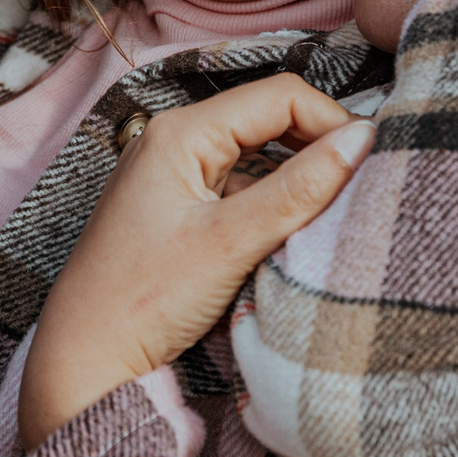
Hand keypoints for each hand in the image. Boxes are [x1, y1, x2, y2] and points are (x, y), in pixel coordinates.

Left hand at [18, 78, 375, 450]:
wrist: (85, 360)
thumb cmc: (141, 301)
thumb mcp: (231, 242)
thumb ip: (299, 190)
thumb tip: (362, 141)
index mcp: (181, 132)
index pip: (279, 96)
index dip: (331, 121)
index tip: (372, 161)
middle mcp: (175, 140)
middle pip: (269, 118)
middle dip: (318, 146)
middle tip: (362, 185)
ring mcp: (175, 174)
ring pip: (259, 154)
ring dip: (299, 176)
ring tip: (336, 209)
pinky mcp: (179, 208)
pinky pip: (240, 186)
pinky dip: (273, 201)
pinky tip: (297, 230)